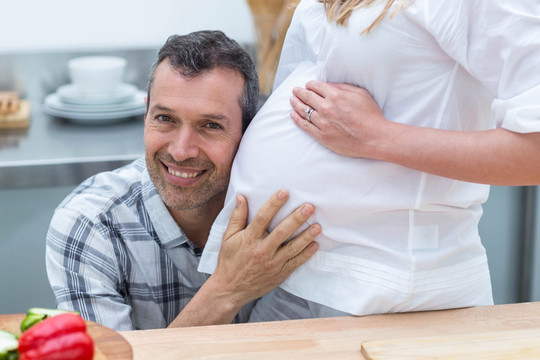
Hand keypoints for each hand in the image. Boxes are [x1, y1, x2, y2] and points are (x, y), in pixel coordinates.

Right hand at [212, 189, 319, 308]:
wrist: (230, 290)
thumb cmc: (229, 261)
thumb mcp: (228, 238)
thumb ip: (237, 217)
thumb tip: (242, 197)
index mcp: (249, 239)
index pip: (262, 217)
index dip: (274, 204)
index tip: (284, 192)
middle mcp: (262, 250)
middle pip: (282, 232)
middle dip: (296, 218)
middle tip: (309, 207)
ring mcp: (272, 263)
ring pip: (293, 248)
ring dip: (306, 236)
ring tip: (318, 226)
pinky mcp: (279, 274)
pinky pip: (295, 263)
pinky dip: (306, 254)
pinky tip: (315, 245)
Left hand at [290, 80, 389, 158]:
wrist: (374, 138)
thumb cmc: (370, 115)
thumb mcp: (361, 94)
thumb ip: (344, 87)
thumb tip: (329, 85)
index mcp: (336, 96)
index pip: (317, 87)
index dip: (310, 85)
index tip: (308, 85)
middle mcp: (326, 108)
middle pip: (307, 97)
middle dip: (299, 92)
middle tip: (295, 90)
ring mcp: (323, 123)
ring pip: (303, 110)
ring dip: (296, 103)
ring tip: (292, 100)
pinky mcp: (322, 136)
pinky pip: (305, 126)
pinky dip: (297, 119)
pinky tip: (292, 114)